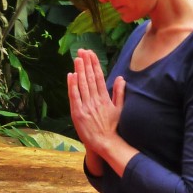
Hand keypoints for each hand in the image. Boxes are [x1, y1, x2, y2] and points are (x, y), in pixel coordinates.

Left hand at [68, 49, 135, 175]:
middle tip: (82, 50)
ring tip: (77, 58)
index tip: (91, 53)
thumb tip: (121, 78)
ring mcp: (86, 106)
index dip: (94, 63)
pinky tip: (71, 75)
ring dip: (79, 70)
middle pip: (90, 77)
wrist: (105, 143)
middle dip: (86, 62)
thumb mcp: (119, 109)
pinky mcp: (78, 114)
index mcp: (104, 97)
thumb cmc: (112, 126)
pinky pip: (74, 97)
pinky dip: (72, 85)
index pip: (99, 76)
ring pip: (82, 84)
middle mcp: (95, 100)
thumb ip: (119, 93)